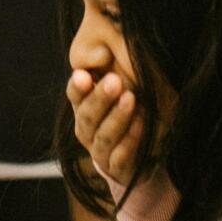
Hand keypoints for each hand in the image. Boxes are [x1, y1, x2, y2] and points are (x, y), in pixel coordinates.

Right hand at [67, 57, 144, 190]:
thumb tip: (105, 49)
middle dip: (100, 98)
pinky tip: (140, 125)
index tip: (84, 74)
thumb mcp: (125, 85)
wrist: (146, 154)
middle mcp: (87, 130)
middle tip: (114, 81)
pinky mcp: (118, 170)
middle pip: (87, 115)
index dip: (77, 87)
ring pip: (102, 137)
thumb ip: (113, 67)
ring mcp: (101, 152)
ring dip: (116, 118)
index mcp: (84, 106)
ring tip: (131, 99)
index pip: (75, 94)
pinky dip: (129, 142)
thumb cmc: (133, 111)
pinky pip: (119, 158)